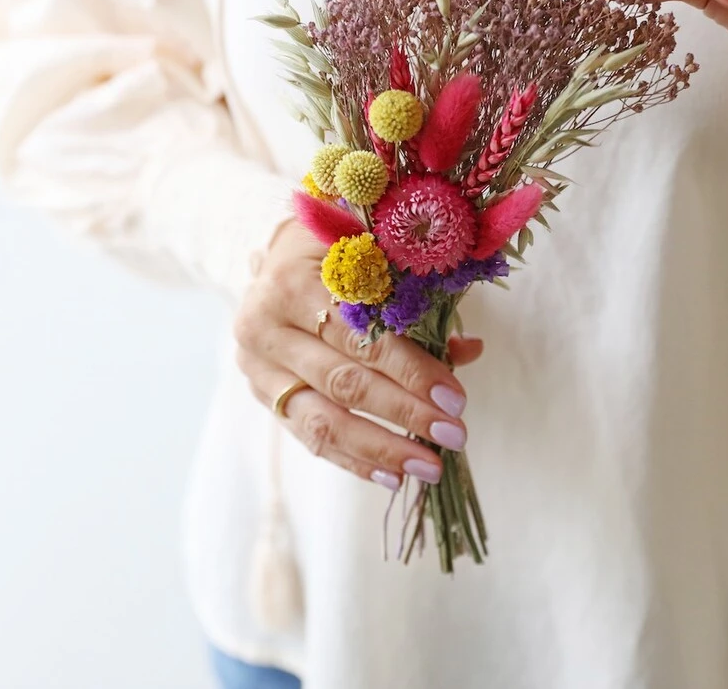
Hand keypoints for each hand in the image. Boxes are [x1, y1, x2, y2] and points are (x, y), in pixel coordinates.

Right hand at [235, 221, 481, 490]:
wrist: (277, 258)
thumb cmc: (338, 252)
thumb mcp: (375, 258)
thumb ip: (417, 302)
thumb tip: (470, 350)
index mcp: (293, 280)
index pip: (361, 335)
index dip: (411, 370)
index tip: (455, 399)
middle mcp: (265, 325)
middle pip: (343, 381)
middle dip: (404, 414)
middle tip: (453, 436)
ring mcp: (257, 365)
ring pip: (322, 419)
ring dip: (381, 448)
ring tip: (428, 466)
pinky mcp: (262, 394)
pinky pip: (309, 437)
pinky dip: (353, 459)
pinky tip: (391, 476)